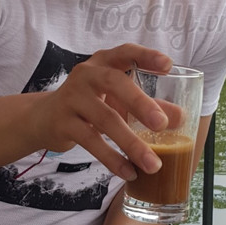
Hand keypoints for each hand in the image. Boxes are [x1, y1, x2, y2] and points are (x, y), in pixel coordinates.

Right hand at [32, 43, 174, 180]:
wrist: (44, 118)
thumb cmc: (90, 104)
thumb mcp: (118, 100)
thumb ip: (148, 106)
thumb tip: (181, 118)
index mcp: (103, 63)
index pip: (125, 52)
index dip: (146, 56)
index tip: (168, 66)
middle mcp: (86, 75)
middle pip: (114, 83)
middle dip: (140, 103)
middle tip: (161, 124)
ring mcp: (72, 97)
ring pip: (104, 118)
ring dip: (131, 143)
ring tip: (153, 164)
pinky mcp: (63, 123)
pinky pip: (91, 141)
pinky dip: (112, 158)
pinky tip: (129, 172)